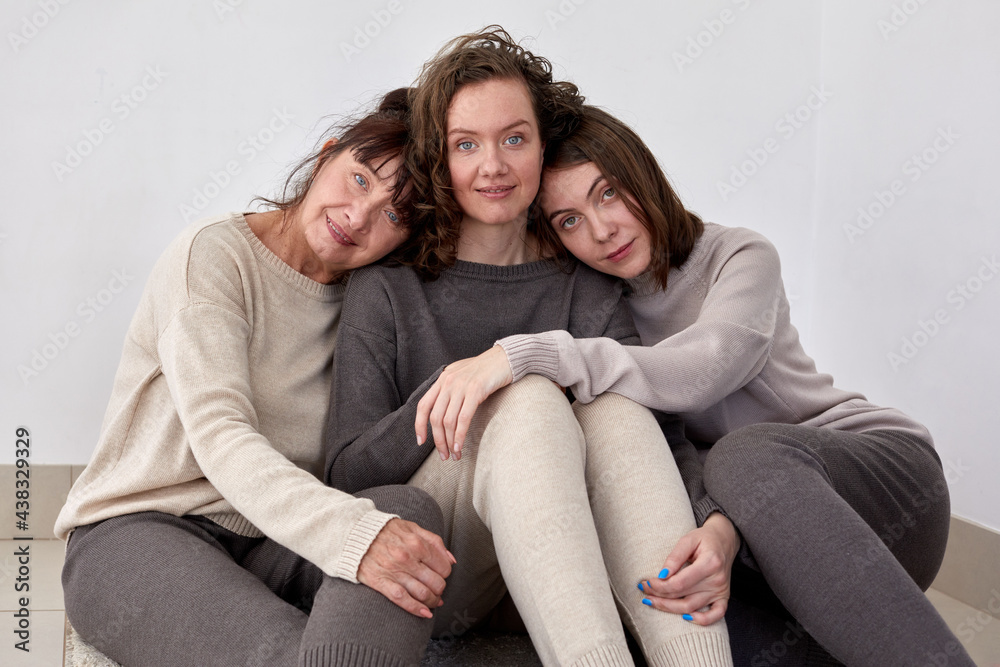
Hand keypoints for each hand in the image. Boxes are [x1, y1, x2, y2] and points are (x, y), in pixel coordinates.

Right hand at [357, 518, 455, 618]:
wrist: (354, 535)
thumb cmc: (385, 531)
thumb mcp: (412, 527)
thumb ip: (434, 541)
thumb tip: (451, 560)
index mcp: (417, 543)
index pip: (443, 567)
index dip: (445, 573)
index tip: (441, 574)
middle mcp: (407, 558)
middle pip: (436, 583)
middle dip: (440, 589)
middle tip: (437, 589)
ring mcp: (394, 572)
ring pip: (422, 593)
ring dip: (432, 601)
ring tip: (433, 601)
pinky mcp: (381, 582)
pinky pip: (403, 599)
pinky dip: (416, 609)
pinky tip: (424, 613)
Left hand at [414, 345, 512, 460]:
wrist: (504, 358)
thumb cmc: (485, 369)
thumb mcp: (461, 375)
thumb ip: (450, 389)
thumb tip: (443, 411)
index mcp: (442, 379)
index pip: (423, 406)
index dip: (419, 425)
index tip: (421, 442)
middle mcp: (448, 382)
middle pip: (435, 418)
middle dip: (438, 441)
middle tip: (443, 455)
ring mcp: (461, 386)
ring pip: (448, 421)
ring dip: (449, 442)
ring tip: (454, 455)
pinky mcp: (476, 391)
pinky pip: (463, 419)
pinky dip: (459, 436)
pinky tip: (460, 447)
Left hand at [639, 512, 738, 624]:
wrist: (724, 540)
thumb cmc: (704, 539)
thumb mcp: (688, 539)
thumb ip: (675, 556)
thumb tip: (661, 575)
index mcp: (710, 563)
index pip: (680, 582)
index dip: (660, 586)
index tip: (646, 582)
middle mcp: (717, 580)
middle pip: (683, 596)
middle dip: (659, 595)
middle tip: (643, 590)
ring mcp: (721, 591)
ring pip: (692, 607)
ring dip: (669, 608)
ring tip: (651, 601)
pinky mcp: (723, 598)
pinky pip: (716, 615)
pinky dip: (701, 620)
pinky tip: (684, 617)